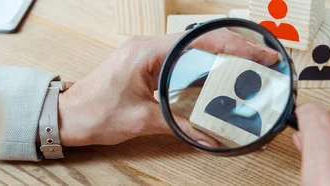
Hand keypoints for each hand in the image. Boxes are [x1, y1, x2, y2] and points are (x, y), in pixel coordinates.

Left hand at [57, 29, 278, 146]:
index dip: (233, 46)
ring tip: (248, 67)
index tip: (257, 55)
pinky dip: (204, 66)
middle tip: (262, 60)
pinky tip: (219, 77)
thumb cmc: (94, 112)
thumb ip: (178, 125)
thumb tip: (209, 136)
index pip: (200, 42)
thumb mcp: (140, 120)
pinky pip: (182, 59)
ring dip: (221, 55)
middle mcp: (149, 46)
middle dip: (234, 47)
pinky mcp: (148, 63)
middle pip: (201, 40)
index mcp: (148, 52)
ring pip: (194, 48)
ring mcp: (149, 53)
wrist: (67, 115)